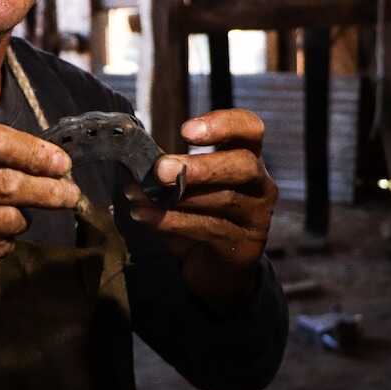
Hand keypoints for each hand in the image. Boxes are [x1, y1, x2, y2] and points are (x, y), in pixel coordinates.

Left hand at [125, 109, 277, 304]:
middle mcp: (261, 183)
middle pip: (244, 165)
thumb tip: (130, 160)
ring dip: (176, 197)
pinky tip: (144, 215)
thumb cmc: (199, 212)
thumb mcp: (186, 184)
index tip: (185, 132)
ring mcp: (256, 216)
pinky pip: (208, 229)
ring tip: (139, 195)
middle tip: (161, 170)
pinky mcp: (243, 245)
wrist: (214, 265)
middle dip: (202, 166)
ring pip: (224, 200)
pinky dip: (171, 221)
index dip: (222, 124)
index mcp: (248, 156)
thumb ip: (168, 168)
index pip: (250, 128)